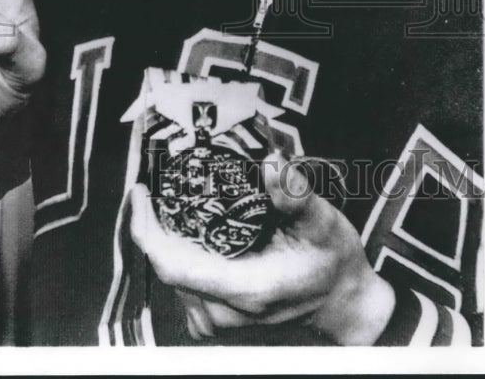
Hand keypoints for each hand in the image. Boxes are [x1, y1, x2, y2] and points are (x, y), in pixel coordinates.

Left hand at [130, 154, 395, 344]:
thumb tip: (272, 165)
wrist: (344, 305)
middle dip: (156, 222)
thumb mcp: (323, 224)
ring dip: (166, 238)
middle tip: (158, 182)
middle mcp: (224, 311)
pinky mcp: (217, 319)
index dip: (146, 229)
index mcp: (244, 289)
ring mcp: (218, 320)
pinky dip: (180, 253)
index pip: (172, 264)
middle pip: (168, 264)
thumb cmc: (333, 265)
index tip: (140, 192)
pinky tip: (188, 229)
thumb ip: (295, 197)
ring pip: (173, 274)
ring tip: (170, 199)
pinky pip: (184, 282)